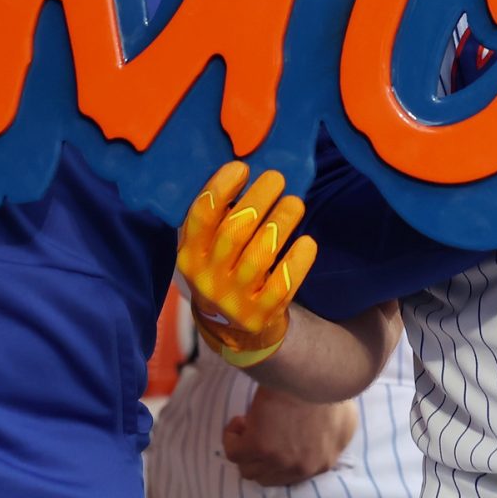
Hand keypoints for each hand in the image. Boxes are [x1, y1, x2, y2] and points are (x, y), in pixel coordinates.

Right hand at [178, 162, 316, 368]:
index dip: (221, 187)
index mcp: (188, 255)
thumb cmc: (223, 270)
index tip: (243, 167)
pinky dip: (297, 260)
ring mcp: (233, 300)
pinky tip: (308, 242)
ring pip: (261, 254)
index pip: (201, 216)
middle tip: (277, 178)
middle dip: (259, 198)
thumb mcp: (208, 249)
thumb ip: (219, 218)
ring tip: (295, 203)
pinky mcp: (259, 316)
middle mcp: (206, 279)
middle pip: (235, 230)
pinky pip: (282, 284)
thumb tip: (245, 169)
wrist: (232, 330)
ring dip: (282, 221)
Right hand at [222, 387, 358, 485]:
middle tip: (261, 430)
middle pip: (268, 477)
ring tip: (249, 424)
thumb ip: (336, 438)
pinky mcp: (258, 446)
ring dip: (245, 449)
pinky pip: (233, 452)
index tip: (276, 437)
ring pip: (249, 468)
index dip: (280, 457)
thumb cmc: (332, 388)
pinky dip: (232, 438)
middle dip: (261, 457)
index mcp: (321, 464)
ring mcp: (278, 460)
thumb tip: (323, 440)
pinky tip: (239, 420)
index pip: (293, 476)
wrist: (316, 372)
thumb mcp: (347, 420)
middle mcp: (300, 469)